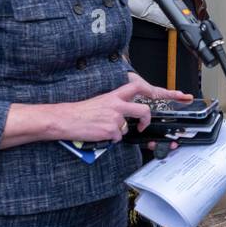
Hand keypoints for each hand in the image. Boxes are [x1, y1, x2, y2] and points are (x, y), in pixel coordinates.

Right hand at [52, 77, 187, 143]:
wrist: (64, 119)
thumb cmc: (79, 112)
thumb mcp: (100, 102)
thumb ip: (114, 104)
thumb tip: (125, 115)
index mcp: (114, 96)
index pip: (137, 87)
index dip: (152, 90)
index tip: (160, 94)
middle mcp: (116, 105)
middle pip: (143, 110)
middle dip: (146, 120)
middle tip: (142, 125)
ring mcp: (114, 118)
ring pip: (128, 128)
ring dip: (119, 131)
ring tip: (104, 128)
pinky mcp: (110, 131)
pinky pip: (117, 138)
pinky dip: (110, 139)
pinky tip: (99, 134)